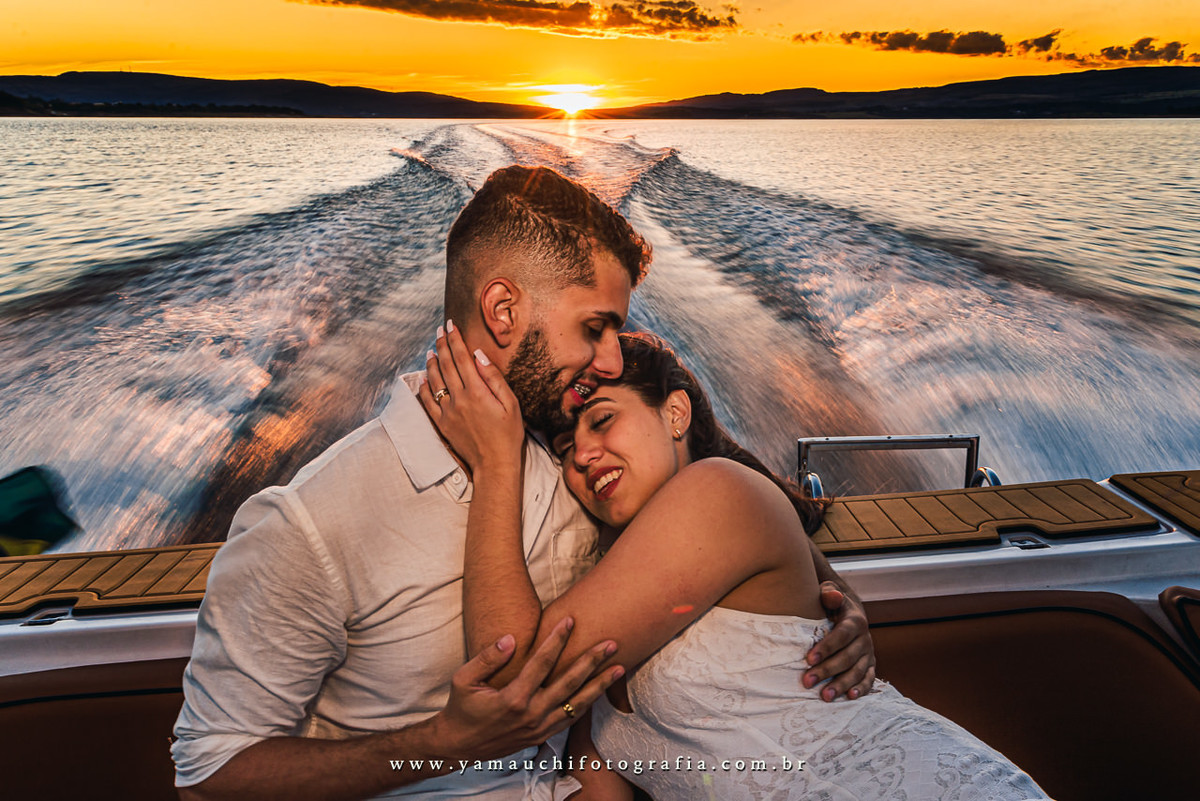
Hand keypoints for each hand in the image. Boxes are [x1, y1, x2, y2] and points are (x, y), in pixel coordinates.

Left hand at [418, 320, 523, 470]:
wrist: (494, 463)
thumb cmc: (508, 434)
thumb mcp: (510, 403)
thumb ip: (494, 378)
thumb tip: (478, 355)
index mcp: (476, 391)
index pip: (461, 358)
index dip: (455, 339)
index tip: (451, 325)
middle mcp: (458, 399)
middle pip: (446, 365)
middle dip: (442, 345)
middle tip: (439, 331)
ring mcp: (447, 412)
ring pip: (434, 380)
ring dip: (432, 363)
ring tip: (431, 350)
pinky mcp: (442, 424)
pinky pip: (428, 402)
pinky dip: (425, 387)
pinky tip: (424, 378)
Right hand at [430, 617, 623, 759]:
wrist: (459, 746)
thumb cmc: (461, 708)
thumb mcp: (464, 679)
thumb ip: (487, 658)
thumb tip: (510, 638)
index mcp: (513, 698)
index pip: (541, 663)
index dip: (557, 639)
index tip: (571, 620)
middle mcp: (531, 714)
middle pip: (569, 683)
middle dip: (591, 661)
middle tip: (611, 643)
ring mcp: (539, 728)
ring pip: (577, 705)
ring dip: (599, 686)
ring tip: (619, 668)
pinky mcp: (542, 736)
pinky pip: (570, 719)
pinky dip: (587, 704)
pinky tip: (600, 691)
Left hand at [802, 582, 875, 701]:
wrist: (848, 612)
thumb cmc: (830, 604)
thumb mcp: (828, 593)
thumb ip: (828, 593)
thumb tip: (833, 595)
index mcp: (855, 621)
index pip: (841, 636)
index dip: (826, 648)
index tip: (808, 659)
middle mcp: (865, 638)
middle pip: (847, 657)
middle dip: (827, 670)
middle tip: (807, 681)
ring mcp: (868, 653)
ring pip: (857, 671)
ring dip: (841, 685)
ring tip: (825, 696)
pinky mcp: (869, 665)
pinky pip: (868, 679)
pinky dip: (861, 689)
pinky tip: (849, 697)